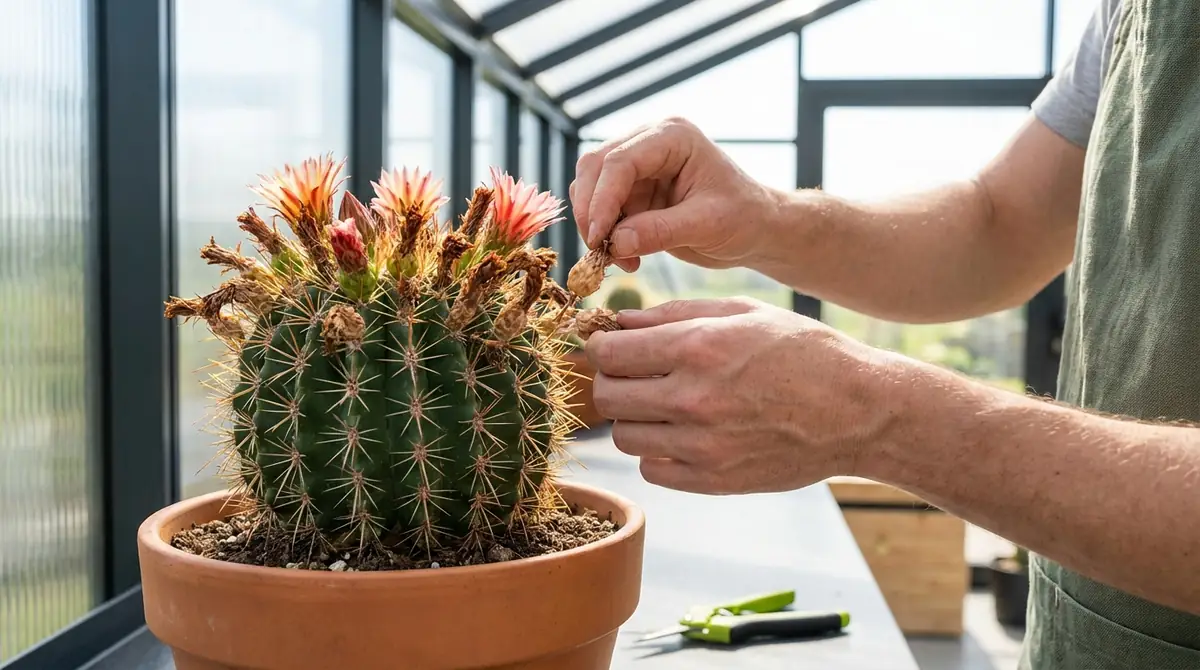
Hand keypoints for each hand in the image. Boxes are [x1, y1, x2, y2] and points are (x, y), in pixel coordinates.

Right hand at [569, 117, 780, 272]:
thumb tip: (615, 243)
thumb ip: (660, 231)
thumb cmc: (743, 218)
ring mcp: (638, 165)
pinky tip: (626, 257)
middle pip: (595, 167)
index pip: (620, 161)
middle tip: (599, 251)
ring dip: (595, 225)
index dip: (602, 199)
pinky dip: (604, 234)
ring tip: (620, 259)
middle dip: (591, 211)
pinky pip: (601, 209)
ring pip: (590, 188)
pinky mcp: (632, 190)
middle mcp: (649, 142)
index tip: (599, 238)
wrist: (755, 229)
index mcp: (673, 137)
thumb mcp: (707, 225)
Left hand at [585, 297, 908, 493]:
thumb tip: (620, 320)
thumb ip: (674, 313)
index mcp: (698, 347)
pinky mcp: (713, 480)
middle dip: (613, 381)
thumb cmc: (803, 352)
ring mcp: (702, 445)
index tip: (612, 346)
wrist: (858, 411)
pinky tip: (683, 435)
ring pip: (624, 436)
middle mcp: (693, 397)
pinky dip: (658, 453)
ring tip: (663, 405)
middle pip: (608, 396)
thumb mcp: (743, 313)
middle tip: (634, 375)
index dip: (602, 346)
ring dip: (635, 418)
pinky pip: (652, 470)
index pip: (609, 352)